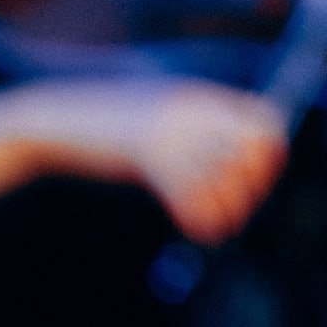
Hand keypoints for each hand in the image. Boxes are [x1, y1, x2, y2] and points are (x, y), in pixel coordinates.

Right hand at [8, 77, 288, 243]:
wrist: (55, 117)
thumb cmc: (110, 122)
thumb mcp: (162, 110)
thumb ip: (199, 123)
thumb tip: (237, 150)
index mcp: (200, 98)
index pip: (265, 118)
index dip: (271, 152)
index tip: (258, 177)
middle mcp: (193, 110)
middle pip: (254, 147)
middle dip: (255, 184)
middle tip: (238, 207)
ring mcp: (170, 129)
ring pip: (225, 174)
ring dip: (229, 208)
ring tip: (219, 224)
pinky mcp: (144, 153)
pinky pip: (189, 191)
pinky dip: (199, 216)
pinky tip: (194, 228)